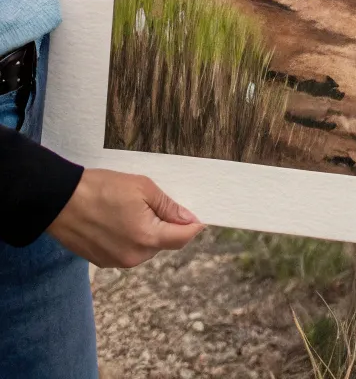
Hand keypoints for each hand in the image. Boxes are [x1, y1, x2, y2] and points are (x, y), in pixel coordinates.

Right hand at [48, 168, 203, 267]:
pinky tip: (117, 218)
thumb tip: (189, 218)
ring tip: (130, 207)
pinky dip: (129, 236)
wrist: (61, 201)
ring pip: (145, 247)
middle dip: (165, 225)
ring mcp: (117, 262)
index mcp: (147, 238)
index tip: (198, 216)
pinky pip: (127, 250)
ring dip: (146, 231)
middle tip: (154, 201)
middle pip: (163, 243)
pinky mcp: (103, 261)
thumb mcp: (142, 188)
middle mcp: (134, 257)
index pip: (182, 239)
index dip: (193, 226)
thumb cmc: (102, 189)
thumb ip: (168, 206)